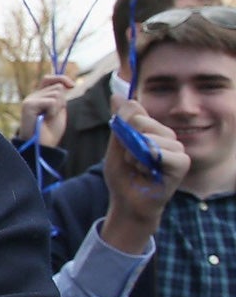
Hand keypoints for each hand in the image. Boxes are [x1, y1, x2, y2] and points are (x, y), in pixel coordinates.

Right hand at [17, 74, 71, 146]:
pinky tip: (45, 119)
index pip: (49, 79)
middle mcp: (32, 96)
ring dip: (58, 108)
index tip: (72, 86)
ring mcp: (29, 100)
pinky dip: (53, 111)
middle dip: (62, 101)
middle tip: (53, 115)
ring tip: (49, 118)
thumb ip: (60, 97)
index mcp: (38, 97)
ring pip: (56, 93)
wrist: (41, 146)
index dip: (61, 78)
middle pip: (57, 87)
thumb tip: (66, 84)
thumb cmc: (49, 132)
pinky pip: (51, 101)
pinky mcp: (29, 105)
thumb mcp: (58, 110)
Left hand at [100, 98, 187, 253]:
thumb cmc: (122, 176)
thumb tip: (116, 95)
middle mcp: (165, 134)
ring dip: (136, 155)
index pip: (135, 109)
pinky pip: (164, 153)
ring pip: (151, 137)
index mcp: (150, 128)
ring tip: (138, 167)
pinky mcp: (182, 162)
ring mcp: (176, 147)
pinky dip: (149, 162)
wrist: (128, 202)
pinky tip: (147, 171)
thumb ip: (119, 122)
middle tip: (131, 159)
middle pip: (142, 120)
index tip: (120, 144)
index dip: (121, 126)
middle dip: (127, 142)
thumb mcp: (115, 146)